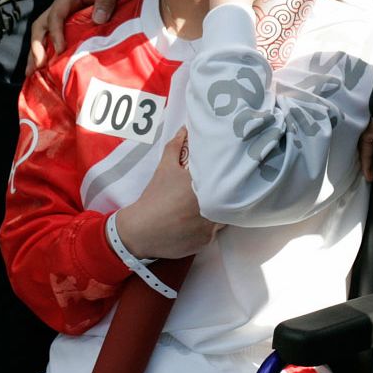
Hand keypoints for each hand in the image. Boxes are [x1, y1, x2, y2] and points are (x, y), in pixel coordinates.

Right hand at [26, 0, 141, 73]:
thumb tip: (98, 20)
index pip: (55, 15)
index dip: (55, 33)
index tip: (60, 50)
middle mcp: (62, 4)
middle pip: (41, 24)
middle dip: (36, 46)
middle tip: (35, 67)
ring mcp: (65, 12)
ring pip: (44, 31)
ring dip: (37, 50)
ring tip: (32, 72)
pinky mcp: (71, 20)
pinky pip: (55, 34)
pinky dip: (49, 49)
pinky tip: (47, 66)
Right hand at [116, 127, 223, 259]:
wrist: (142, 230)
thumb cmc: (155, 197)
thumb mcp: (164, 168)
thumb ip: (175, 147)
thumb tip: (184, 130)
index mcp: (203, 186)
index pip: (227, 179)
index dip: (231, 176)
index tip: (228, 173)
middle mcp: (212, 207)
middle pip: (230, 199)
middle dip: (227, 194)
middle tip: (220, 189)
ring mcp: (210, 226)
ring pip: (224, 217)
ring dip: (220, 211)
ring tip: (210, 205)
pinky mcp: (207, 241)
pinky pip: (214, 232)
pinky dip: (209, 227)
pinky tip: (196, 222)